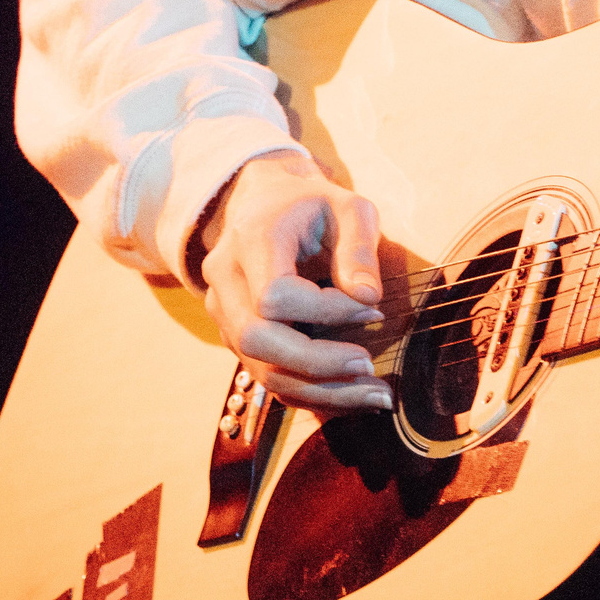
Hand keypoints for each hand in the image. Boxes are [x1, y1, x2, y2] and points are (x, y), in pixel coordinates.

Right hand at [193, 150, 390, 413]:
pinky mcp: (235, 336)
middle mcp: (225, 278)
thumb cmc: (314, 206)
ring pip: (260, 369)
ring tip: (375, 394)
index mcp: (251, 239)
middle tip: (370, 367)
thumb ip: (359, 248)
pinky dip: (311, 393)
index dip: (327, 311)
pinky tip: (352, 395)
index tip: (375, 310)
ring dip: (320, 389)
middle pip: (256, 339)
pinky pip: (267, 377)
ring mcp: (224, 312)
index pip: (275, 295)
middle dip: (318, 363)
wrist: (266, 204)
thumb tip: (368, 298)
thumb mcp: (348, 208)